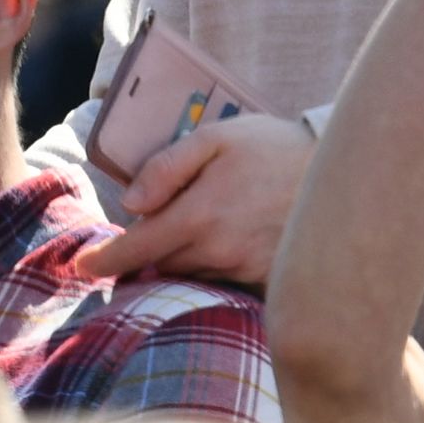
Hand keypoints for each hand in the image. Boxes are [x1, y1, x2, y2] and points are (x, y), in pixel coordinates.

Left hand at [79, 112, 315, 285]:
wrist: (341, 171)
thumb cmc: (273, 147)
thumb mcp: (216, 138)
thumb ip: (167, 167)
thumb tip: (130, 204)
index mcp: (199, 215)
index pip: (136, 249)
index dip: (104, 260)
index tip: (82, 267)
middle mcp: (218, 251)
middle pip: (161, 265)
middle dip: (148, 254)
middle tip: (153, 229)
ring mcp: (244, 270)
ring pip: (192, 276)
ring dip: (182, 260)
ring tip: (198, 229)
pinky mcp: (266, 281)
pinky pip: (224, 284)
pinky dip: (214, 270)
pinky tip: (227, 245)